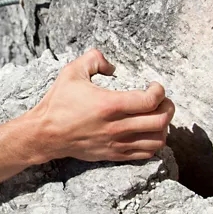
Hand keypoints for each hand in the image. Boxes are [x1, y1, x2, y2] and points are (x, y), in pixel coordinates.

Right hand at [30, 49, 174, 162]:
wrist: (45, 134)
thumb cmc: (58, 103)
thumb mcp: (72, 72)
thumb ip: (94, 59)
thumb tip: (112, 65)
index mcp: (109, 105)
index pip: (150, 100)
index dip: (159, 91)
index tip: (154, 85)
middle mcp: (116, 127)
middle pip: (159, 121)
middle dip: (168, 107)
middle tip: (162, 100)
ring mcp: (117, 143)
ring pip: (157, 140)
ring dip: (163, 127)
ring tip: (156, 116)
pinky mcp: (114, 154)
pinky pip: (145, 153)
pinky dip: (153, 143)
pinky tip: (146, 131)